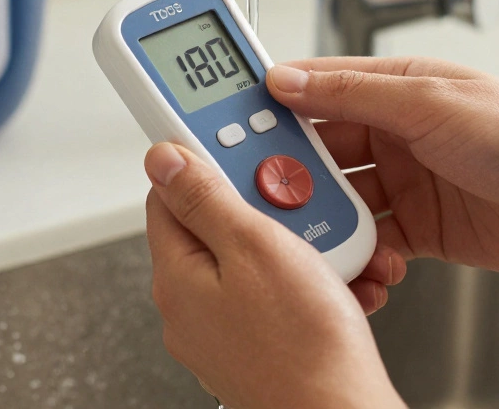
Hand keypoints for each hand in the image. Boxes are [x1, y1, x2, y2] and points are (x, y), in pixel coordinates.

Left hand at [144, 143, 405, 408]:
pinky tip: (336, 285)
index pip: (170, 195)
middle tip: (302, 206)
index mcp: (176, 275)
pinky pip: (276, 296)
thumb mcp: (254, 244)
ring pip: (256, 261)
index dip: (207, 165)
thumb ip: (204, 196)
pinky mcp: (256, 348)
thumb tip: (162, 158)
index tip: (241, 151)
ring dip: (298, 245)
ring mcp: (222, 331)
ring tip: (331, 253)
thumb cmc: (304, 343)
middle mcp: (189, 307)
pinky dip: (308, 283)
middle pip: (218, 226)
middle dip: (267, 208)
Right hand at [268, 57, 498, 276]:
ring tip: (307, 231)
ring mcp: (406, 181)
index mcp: (397, 87)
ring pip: (339, 198)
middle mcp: (396, 132)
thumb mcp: (430, 103)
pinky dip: (358, 253)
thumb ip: (354, 93)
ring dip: (321, 216)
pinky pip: (370, 240)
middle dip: (290, 170)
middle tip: (262, 189)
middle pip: (319, 149)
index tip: (231, 120)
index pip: (317, 88)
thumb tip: (288, 80)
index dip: (273, 103)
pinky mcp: (420, 228)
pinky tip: (359, 260)